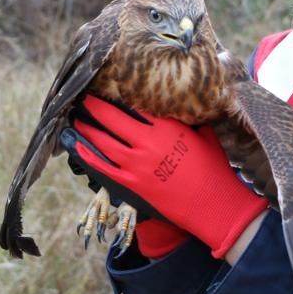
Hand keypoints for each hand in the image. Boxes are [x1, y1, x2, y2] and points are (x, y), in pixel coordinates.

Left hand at [60, 95, 266, 258]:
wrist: (212, 204)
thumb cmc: (214, 169)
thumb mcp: (206, 136)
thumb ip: (190, 121)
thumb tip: (182, 110)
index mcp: (168, 127)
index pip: (137, 105)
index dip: (120, 96)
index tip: (111, 89)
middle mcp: (148, 142)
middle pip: (113, 118)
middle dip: (96, 107)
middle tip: (86, 99)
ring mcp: (137, 164)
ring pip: (103, 142)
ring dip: (88, 129)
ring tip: (78, 120)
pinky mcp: (131, 184)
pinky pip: (103, 167)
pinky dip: (88, 155)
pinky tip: (78, 147)